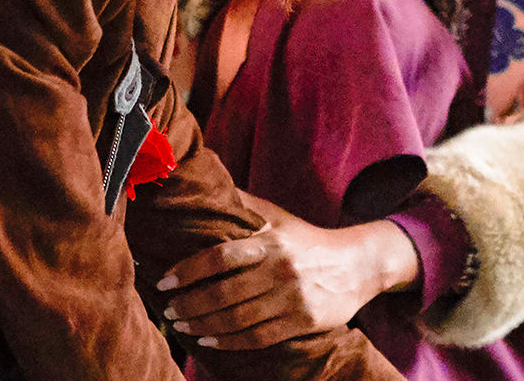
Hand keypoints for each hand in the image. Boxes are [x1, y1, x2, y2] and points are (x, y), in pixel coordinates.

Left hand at [155, 195, 418, 349]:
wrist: (359, 264)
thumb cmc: (307, 240)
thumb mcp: (278, 217)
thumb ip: (243, 206)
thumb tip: (207, 183)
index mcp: (270, 241)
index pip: (220, 256)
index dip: (188, 271)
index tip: (164, 281)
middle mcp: (280, 269)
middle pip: (224, 292)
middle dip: (190, 304)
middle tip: (168, 309)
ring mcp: (292, 298)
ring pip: (238, 318)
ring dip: (203, 325)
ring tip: (181, 325)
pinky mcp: (303, 322)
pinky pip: (259, 337)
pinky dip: (230, 341)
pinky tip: (209, 340)